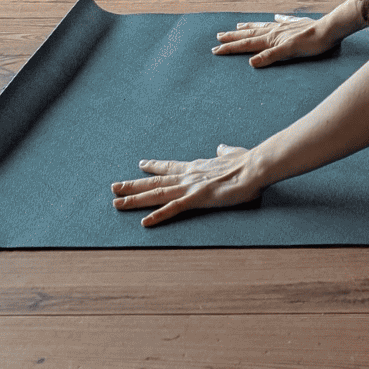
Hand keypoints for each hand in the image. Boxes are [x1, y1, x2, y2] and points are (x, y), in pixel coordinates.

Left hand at [111, 145, 262, 227]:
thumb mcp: (232, 153)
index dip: (154, 166)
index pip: (170, 167)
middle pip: (155, 181)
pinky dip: (158, 216)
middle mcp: (189, 175)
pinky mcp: (198, 198)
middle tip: (114, 187)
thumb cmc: (247, 161)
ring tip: (116, 203)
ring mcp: (191, 186)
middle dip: (133, 185)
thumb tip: (221, 146)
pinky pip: (174, 208)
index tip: (141, 164)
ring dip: (135, 199)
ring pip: (157, 194)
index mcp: (197, 167)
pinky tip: (144, 223)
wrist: (255, 166)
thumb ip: (224, 151)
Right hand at [212, 13, 340, 66]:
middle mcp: (275, 31)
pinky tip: (275, 17)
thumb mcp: (289, 52)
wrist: (329, 30)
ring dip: (249, 28)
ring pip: (262, 27)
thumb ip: (270, 56)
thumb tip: (250, 62)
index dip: (231, 47)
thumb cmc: (311, 43)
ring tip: (238, 25)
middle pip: (250, 35)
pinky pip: (282, 21)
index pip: (247, 45)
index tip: (215, 49)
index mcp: (272, 38)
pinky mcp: (296, 25)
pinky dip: (275, 20)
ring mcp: (285, 27)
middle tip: (218, 36)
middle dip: (233, 37)